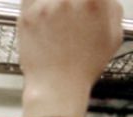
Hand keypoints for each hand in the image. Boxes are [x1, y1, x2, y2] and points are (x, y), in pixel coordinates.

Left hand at [17, 0, 122, 116]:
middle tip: (68, 12)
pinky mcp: (26, 17)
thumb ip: (110, 8)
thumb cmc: (85, 65)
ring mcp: (45, 7)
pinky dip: (34, 3)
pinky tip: (41, 14)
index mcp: (94, 0)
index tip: (81, 5)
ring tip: (55, 18)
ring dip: (51, 3)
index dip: (85, 0)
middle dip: (68, 3)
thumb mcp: (113, 35)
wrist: (57, 85)